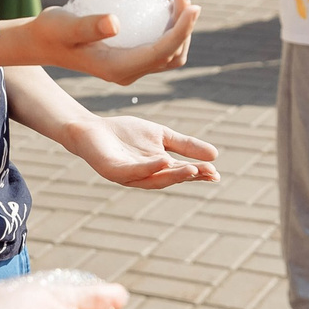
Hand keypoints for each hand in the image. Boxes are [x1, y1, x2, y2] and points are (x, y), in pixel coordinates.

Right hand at [30, 0, 200, 85]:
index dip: (182, 31)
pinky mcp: (132, 59)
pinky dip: (173, 29)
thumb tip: (116, 23)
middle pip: (172, 54)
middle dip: (186, 25)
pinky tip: (168, 7)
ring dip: (182, 27)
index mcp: (117, 68)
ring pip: (171, 54)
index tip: (193, 5)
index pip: (160, 52)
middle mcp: (128, 73)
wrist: (43, 43)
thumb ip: (88, 25)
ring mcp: (131, 68)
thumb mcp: (65, 25)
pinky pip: (162, 49)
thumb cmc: (52, 31)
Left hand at [61, 113, 220, 188]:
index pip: (180, 172)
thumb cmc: (126, 134)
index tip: (216, 173)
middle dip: (189, 176)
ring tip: (192, 170)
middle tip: (209, 173)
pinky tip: (164, 160)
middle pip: (169, 179)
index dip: (198, 174)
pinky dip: (150, 167)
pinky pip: (133, 171)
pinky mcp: (112, 170)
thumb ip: (184, 145)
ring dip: (173, 175)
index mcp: (156, 169)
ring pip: (153, 179)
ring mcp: (128, 176)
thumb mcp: (161, 136)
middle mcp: (143, 177)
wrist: (92, 129)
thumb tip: (215, 155)